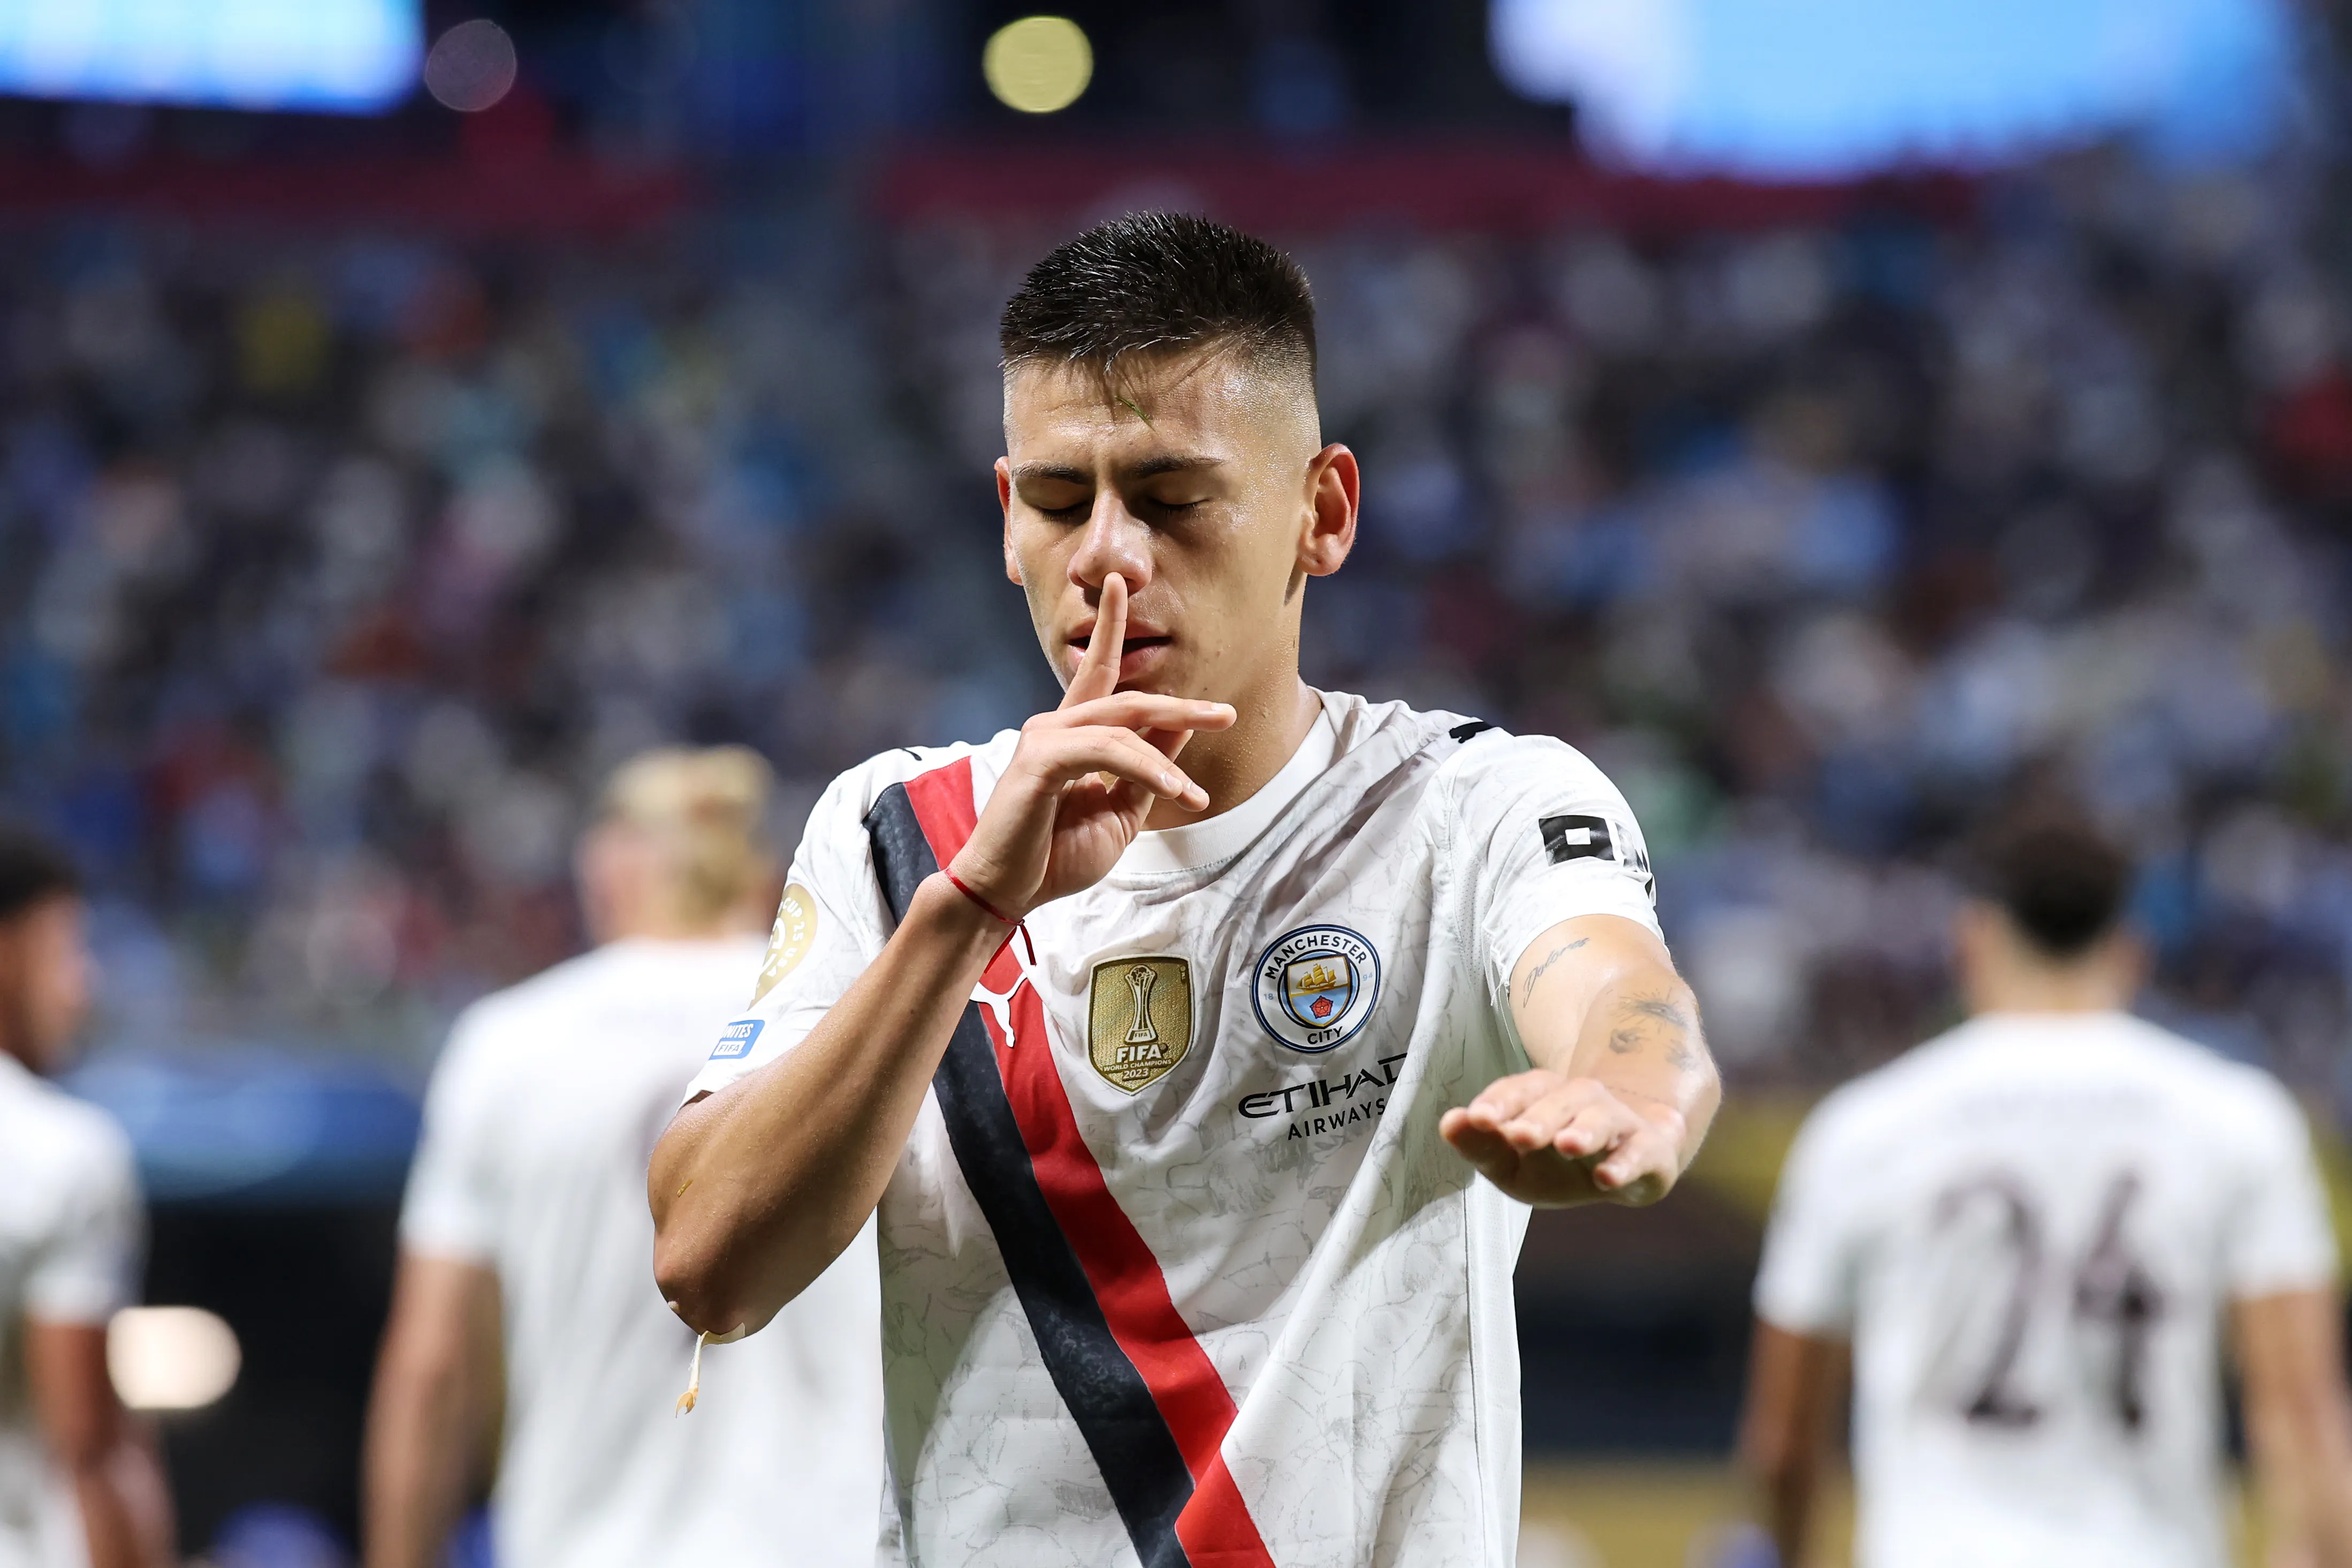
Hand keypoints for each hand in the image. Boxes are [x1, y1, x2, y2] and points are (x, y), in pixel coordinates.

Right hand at [947, 574, 1234, 919]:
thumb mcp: (1119, 812)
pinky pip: (1106, 752)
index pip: (1095, 670)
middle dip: (1181, 707)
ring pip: (1121, 727)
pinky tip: (1173, 790)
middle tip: (1226, 715)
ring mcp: (1043, 738)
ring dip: (1166, 759)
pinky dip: (1145, 768)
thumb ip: (1146, 771)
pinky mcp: (1040, 760)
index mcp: (1070, 734)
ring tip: (1194, 794)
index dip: (1108, 626)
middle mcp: (1053, 725)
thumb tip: (1180, 734)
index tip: (1119, 582)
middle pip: (1127, 698)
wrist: (1008, 892)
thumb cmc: (1055, 856)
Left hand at [1440, 1071, 1686, 1207]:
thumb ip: (1481, 1147)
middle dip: (1538, 1117)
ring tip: (1567, 1145)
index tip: (1477, 1118)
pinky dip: (1625, 1164)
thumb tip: (1449, 1124)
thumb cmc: (1557, 1164)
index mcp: (1540, 1098)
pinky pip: (1639, 1152)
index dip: (1498, 1103)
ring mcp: (1616, 1122)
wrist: (1627, 1167)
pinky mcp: (1648, 1150)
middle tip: (1518, 1136)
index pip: (1517, 1091)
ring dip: (1584, 1130)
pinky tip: (1607, 1178)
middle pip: (1558, 1100)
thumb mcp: (1513, 1163)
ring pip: (1601, 1118)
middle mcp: (1579, 1101)